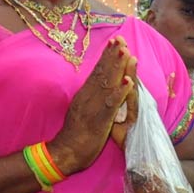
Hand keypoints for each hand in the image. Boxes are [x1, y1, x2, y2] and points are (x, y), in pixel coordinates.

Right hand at [48, 36, 134, 174]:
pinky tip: (128, 81)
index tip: (115, 42)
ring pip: (107, 84)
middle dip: (113, 55)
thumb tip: (97, 84)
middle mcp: (88, 97)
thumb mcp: (81, 109)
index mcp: (84, 95)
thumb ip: (89, 97)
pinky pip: (112, 104)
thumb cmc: (75, 134)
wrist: (65, 153)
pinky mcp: (99, 120)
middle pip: (102, 73)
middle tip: (121, 39)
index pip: (97, 72)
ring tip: (126, 52)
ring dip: (117, 67)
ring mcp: (93, 108)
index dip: (107, 57)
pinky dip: (120, 91)